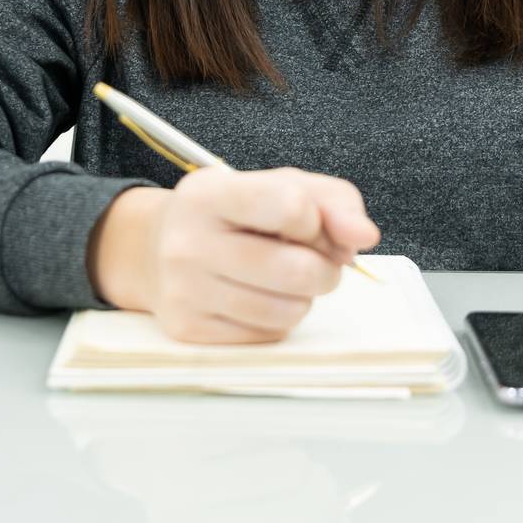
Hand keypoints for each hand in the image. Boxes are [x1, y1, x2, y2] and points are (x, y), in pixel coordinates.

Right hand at [88, 165, 381, 342]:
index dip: (315, 219)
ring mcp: (185, 290)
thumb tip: (365, 237)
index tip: (307, 220)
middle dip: (324, 267)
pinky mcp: (188, 331)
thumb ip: (334, 201)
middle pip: (296, 270)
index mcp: (210, 194)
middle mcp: (188, 241)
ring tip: (284, 278)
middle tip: (313, 259)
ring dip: (304, 297)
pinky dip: (278, 319)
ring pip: (288, 310)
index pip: (289, 206)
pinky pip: (267, 336)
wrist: (157, 249)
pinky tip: (259, 297)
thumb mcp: (281, 186)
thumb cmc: (235, 213)